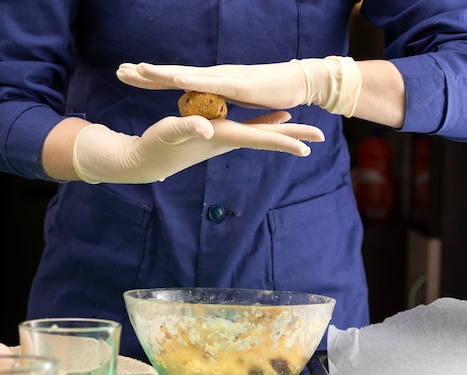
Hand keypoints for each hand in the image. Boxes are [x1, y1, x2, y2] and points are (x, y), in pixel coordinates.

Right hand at [73, 111, 323, 183]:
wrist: (146, 161)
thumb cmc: (156, 146)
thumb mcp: (170, 132)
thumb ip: (188, 128)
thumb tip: (207, 131)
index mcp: (223, 137)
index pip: (261, 139)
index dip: (285, 141)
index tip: (310, 147)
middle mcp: (228, 139)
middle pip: (267, 138)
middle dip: (293, 137)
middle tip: (321, 136)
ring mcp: (223, 138)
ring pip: (259, 133)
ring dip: (281, 131)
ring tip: (301, 127)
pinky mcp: (215, 135)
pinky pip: (246, 128)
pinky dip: (262, 123)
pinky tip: (269, 121)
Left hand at [117, 57, 361, 116]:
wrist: (295, 82)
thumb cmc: (268, 91)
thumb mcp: (235, 100)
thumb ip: (217, 105)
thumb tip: (202, 111)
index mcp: (210, 84)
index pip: (176, 81)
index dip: (153, 79)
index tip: (129, 76)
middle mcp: (211, 77)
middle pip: (172, 75)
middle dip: (145, 73)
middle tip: (119, 71)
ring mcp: (220, 78)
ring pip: (181, 74)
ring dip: (157, 72)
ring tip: (133, 70)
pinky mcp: (232, 82)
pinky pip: (203, 81)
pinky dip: (184, 79)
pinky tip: (169, 78)